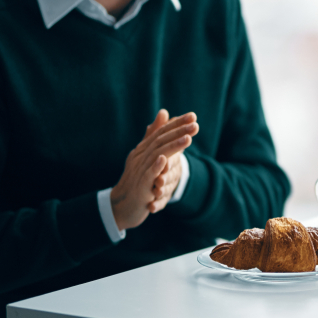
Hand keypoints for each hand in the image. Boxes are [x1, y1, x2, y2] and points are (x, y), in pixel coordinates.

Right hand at [111, 110, 198, 229]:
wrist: (122, 206)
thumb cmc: (138, 180)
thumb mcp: (147, 155)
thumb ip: (155, 135)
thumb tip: (164, 112)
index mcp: (143, 150)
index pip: (161, 132)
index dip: (177, 123)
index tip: (193, 116)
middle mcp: (140, 157)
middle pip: (160, 141)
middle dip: (178, 131)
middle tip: (195, 124)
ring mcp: (139, 171)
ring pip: (156, 155)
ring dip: (172, 147)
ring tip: (188, 139)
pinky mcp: (140, 187)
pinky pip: (147, 175)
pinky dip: (155, 167)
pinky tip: (164, 159)